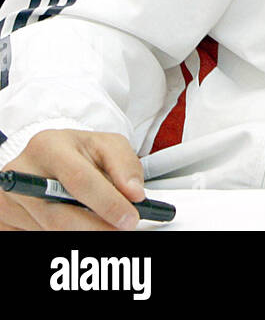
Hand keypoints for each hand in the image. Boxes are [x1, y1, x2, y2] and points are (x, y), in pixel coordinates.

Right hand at [0, 130, 144, 230]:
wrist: (47, 158)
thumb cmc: (78, 152)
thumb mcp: (107, 145)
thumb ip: (126, 165)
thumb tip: (134, 194)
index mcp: (48, 146)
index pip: (80, 180)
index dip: (108, 203)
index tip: (129, 218)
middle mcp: (22, 172)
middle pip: (60, 215)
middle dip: (96, 228)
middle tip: (120, 230)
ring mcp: (7, 199)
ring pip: (50, 230)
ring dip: (80, 232)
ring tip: (100, 223)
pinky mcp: (3, 220)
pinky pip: (37, 236)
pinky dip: (62, 234)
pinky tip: (76, 224)